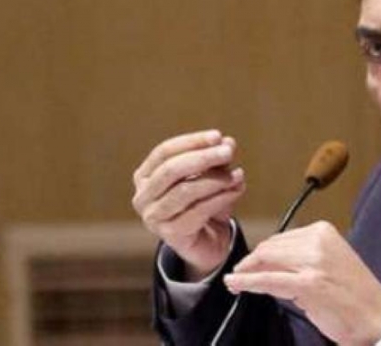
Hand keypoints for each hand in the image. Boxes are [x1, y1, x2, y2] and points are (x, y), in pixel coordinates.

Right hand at [132, 129, 245, 279]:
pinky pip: (198, 211)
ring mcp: (154, 217)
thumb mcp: (212, 178)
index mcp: (145, 176)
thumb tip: (227, 142)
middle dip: (202, 158)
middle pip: (171, 170)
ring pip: (184, 191)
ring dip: (214, 179)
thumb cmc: (204, 204)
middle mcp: (143, 197)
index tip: (217, 136)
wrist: (208, 244)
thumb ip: (217, 161)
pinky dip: (220, 198)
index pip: (164, 152)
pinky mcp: (171, 234)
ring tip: (237, 174)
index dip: (191, 142)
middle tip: (228, 152)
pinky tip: (236, 190)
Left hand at [224, 221, 380, 344]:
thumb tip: (266, 263)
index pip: (281, 238)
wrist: (377, 317)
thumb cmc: (354, 296)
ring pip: (266, 261)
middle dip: (252, 262)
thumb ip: (300, 259)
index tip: (251, 264)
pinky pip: (269, 280)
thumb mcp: (327, 264)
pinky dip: (247, 282)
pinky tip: (235, 284)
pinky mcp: (308, 284)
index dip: (262, 253)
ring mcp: (314, 262)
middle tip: (240, 275)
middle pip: (270, 247)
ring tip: (235, 281)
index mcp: (324, 232)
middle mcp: (319, 242)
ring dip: (246, 272)